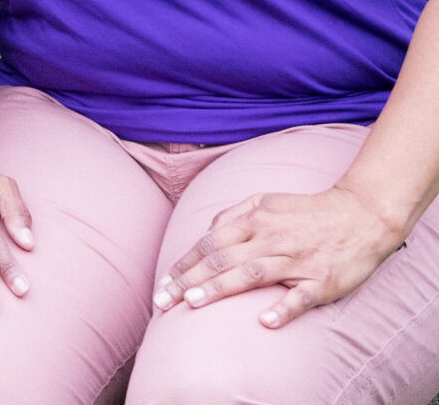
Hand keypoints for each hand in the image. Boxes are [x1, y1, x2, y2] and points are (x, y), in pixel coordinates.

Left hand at [154, 185, 407, 327]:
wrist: (362, 215)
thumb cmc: (307, 211)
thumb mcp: (266, 200)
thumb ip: (233, 214)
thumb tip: (206, 231)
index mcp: (254, 220)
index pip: (209, 243)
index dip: (184, 263)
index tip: (162, 283)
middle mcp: (271, 238)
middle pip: (222, 259)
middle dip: (188, 280)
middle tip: (163, 301)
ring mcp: (296, 260)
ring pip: (251, 274)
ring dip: (220, 288)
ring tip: (192, 303)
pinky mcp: (323, 280)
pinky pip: (301, 296)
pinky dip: (283, 308)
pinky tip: (265, 322)